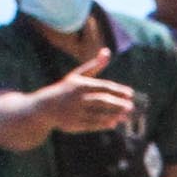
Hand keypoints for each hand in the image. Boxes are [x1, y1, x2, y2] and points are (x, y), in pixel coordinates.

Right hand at [29, 54, 143, 137]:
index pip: (103, 87)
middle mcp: (78, 98)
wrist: (44, 107)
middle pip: (102, 100)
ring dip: (113, 115)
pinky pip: (92, 125)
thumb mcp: (77, 75)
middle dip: (118, 104)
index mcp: (81, 84)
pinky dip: (103, 124)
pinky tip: (113, 123)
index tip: (130, 93)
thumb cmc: (65, 89)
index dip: (118, 90)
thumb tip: (107, 51)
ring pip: (98, 114)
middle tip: (131, 106)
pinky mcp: (74, 124)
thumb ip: (94, 65)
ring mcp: (76, 112)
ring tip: (125, 116)